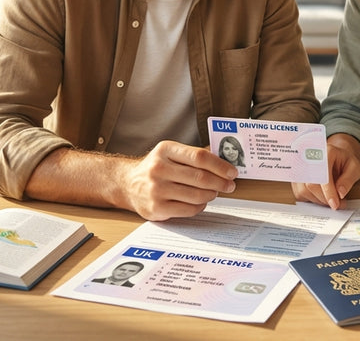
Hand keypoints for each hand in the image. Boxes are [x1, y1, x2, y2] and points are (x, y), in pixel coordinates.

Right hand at [115, 141, 236, 220]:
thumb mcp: (170, 153)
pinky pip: (188, 209)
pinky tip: (200, 201)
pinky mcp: (157, 208)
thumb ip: (194, 155)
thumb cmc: (156, 168)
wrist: (127, 184)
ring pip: (196, 195)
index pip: (199, 157)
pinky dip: (200, 206)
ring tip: (214, 192)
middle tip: (229, 185)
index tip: (232, 172)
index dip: (220, 166)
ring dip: (211, 195)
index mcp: (165, 150)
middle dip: (220, 182)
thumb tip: (225, 161)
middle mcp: (158, 169)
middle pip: (200, 177)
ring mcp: (156, 190)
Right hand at [291, 133, 359, 209]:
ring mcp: (300, 168)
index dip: (328, 192)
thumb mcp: (354, 168)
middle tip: (338, 204)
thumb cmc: (344, 161)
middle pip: (311, 185)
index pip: (322, 175)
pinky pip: (300, 194)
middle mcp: (308, 158)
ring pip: (304, 191)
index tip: (335, 204)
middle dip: (325, 199)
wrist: (336, 156)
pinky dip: (312, 199)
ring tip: (331, 198)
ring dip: (319, 200)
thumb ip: (348, 179)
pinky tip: (322, 195)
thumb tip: (340, 193)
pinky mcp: (296, 178)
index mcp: (325, 153)